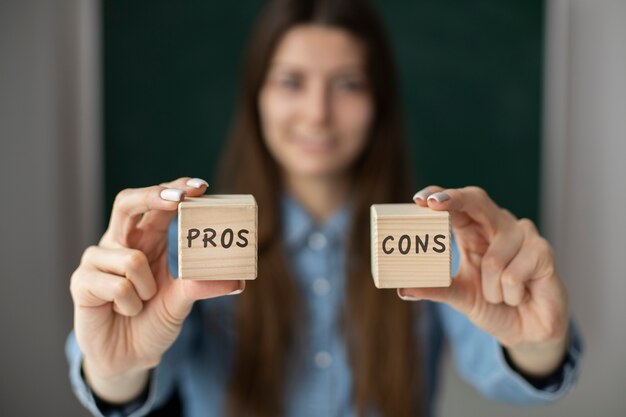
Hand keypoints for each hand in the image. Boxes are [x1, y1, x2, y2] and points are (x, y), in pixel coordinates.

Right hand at [70, 177, 241, 401]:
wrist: (128, 357)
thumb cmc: (154, 319)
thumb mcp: (182, 300)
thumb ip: (203, 285)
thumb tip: (238, 281)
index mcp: (147, 238)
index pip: (158, 203)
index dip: (175, 190)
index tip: (200, 187)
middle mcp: (121, 241)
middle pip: (127, 202)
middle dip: (153, 196)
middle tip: (180, 200)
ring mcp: (97, 259)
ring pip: (131, 258)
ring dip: (146, 288)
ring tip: (142, 301)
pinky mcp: (81, 281)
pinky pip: (117, 285)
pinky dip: (129, 304)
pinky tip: (123, 311)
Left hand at [399, 186, 568, 375]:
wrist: (528, 331)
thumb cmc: (493, 305)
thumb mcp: (460, 297)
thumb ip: (435, 289)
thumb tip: (403, 289)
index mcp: (474, 230)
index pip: (456, 204)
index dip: (440, 195)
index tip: (419, 199)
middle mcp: (498, 225)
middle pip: (477, 200)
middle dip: (454, 200)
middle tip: (433, 204)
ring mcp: (523, 235)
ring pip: (493, 258)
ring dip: (491, 288)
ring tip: (500, 296)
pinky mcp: (543, 251)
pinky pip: (513, 275)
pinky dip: (510, 294)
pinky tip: (520, 296)